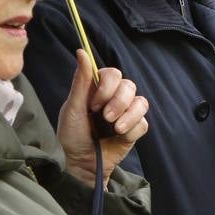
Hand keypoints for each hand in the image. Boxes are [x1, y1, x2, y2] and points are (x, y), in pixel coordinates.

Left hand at [58, 50, 148, 186]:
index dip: (107, 87)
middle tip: (104, 117)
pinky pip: (143, 122)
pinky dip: (131, 130)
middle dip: (118, 102)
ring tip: (114, 129)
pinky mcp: (135, 129)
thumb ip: (80, 81)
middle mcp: (114, 98)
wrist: (83, 164)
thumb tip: (81, 51)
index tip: (94, 104)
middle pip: (129, 86)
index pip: (113, 74)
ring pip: (141, 102)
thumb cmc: (72, 136)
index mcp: (97, 89)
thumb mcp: (72, 108)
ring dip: (127, 116)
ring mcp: (126, 113)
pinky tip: (119, 136)